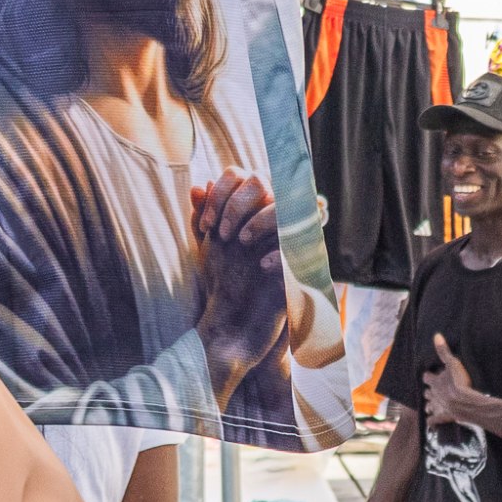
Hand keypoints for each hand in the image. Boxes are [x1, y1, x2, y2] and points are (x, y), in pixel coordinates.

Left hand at [192, 169, 287, 406]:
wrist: (238, 325)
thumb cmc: (224, 282)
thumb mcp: (209, 248)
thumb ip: (203, 217)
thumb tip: (199, 186)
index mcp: (250, 208)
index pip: (240, 176)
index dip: (221, 194)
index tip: (207, 225)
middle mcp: (271, 216)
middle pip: (262, 181)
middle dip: (239, 203)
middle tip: (222, 234)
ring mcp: (289, 236)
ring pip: (288, 205)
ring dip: (262, 219)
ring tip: (241, 242)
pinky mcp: (303, 260)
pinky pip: (302, 244)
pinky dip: (282, 252)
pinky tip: (262, 266)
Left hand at [423, 335, 475, 428]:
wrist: (466, 403)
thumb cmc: (459, 382)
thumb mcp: (452, 363)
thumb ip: (444, 351)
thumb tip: (436, 336)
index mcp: (434, 381)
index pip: (426, 377)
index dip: (429, 376)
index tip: (431, 375)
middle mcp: (433, 394)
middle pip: (427, 392)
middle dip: (429, 390)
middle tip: (432, 389)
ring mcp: (437, 406)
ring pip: (429, 405)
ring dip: (429, 404)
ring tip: (430, 404)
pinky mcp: (443, 417)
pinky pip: (433, 420)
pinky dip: (431, 421)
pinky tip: (430, 423)